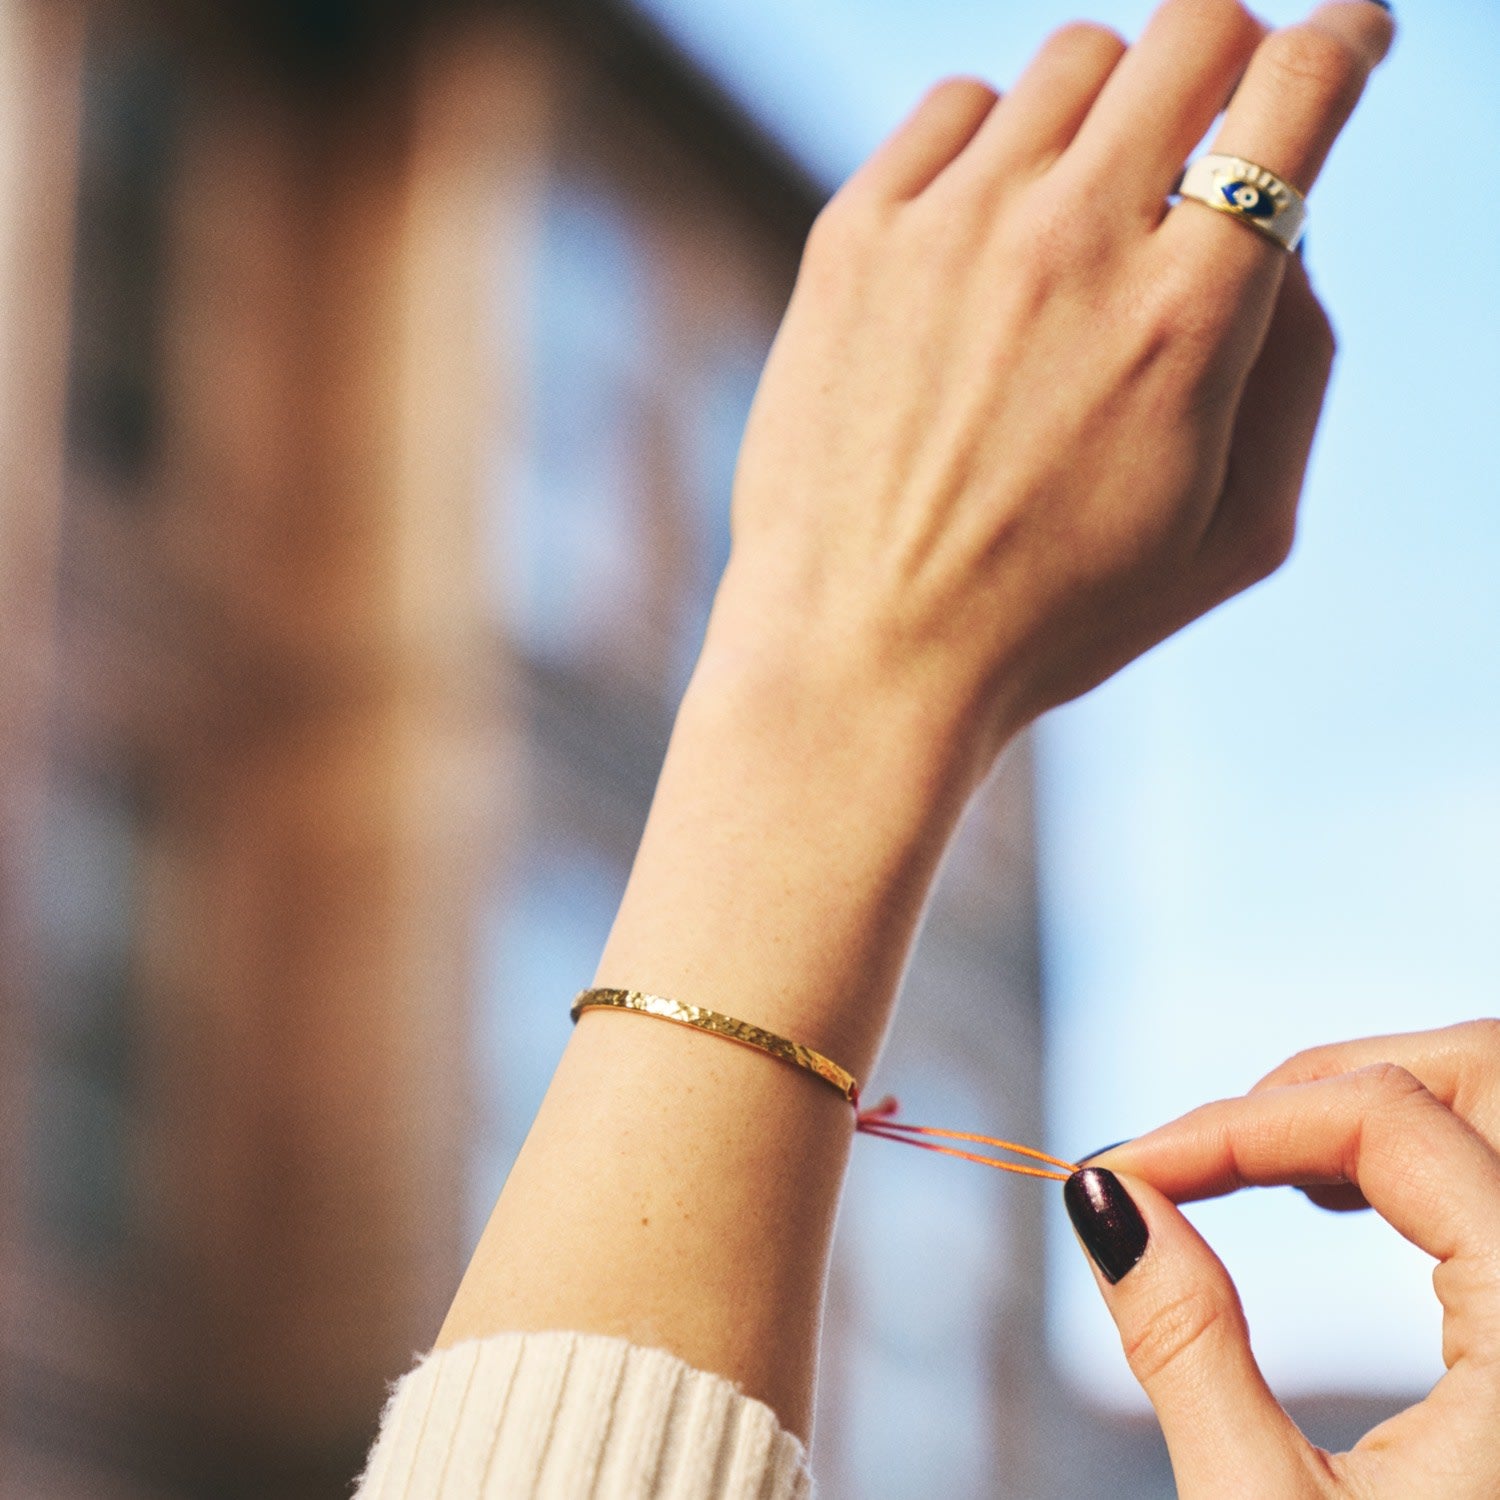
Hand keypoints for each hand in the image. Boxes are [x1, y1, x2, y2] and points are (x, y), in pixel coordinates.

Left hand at [707, 0, 1392, 765]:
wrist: (863, 654)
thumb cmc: (1058, 612)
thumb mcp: (1235, 534)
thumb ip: (1299, 365)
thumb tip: (1289, 226)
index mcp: (1186, 319)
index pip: (1297, 90)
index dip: (1342, 44)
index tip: (1343, 43)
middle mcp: (1071, 243)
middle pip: (1192, 28)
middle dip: (1227, 59)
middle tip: (1209, 125)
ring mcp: (951, 229)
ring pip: (1073, 62)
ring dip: (1107, 114)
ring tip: (1084, 211)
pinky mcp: (854, 238)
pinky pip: (955, 108)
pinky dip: (994, 143)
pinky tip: (988, 231)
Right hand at [1073, 1021, 1499, 1498]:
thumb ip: (1182, 1335)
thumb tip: (1100, 1194)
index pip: (1392, 1114)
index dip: (1235, 1119)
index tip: (1122, 1165)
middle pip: (1478, 1079)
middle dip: (1318, 1084)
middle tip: (1193, 1150)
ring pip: (1489, 1121)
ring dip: (1364, 1113)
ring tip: (1242, 1164)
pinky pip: (1496, 1191)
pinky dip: (1408, 1168)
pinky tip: (1332, 1199)